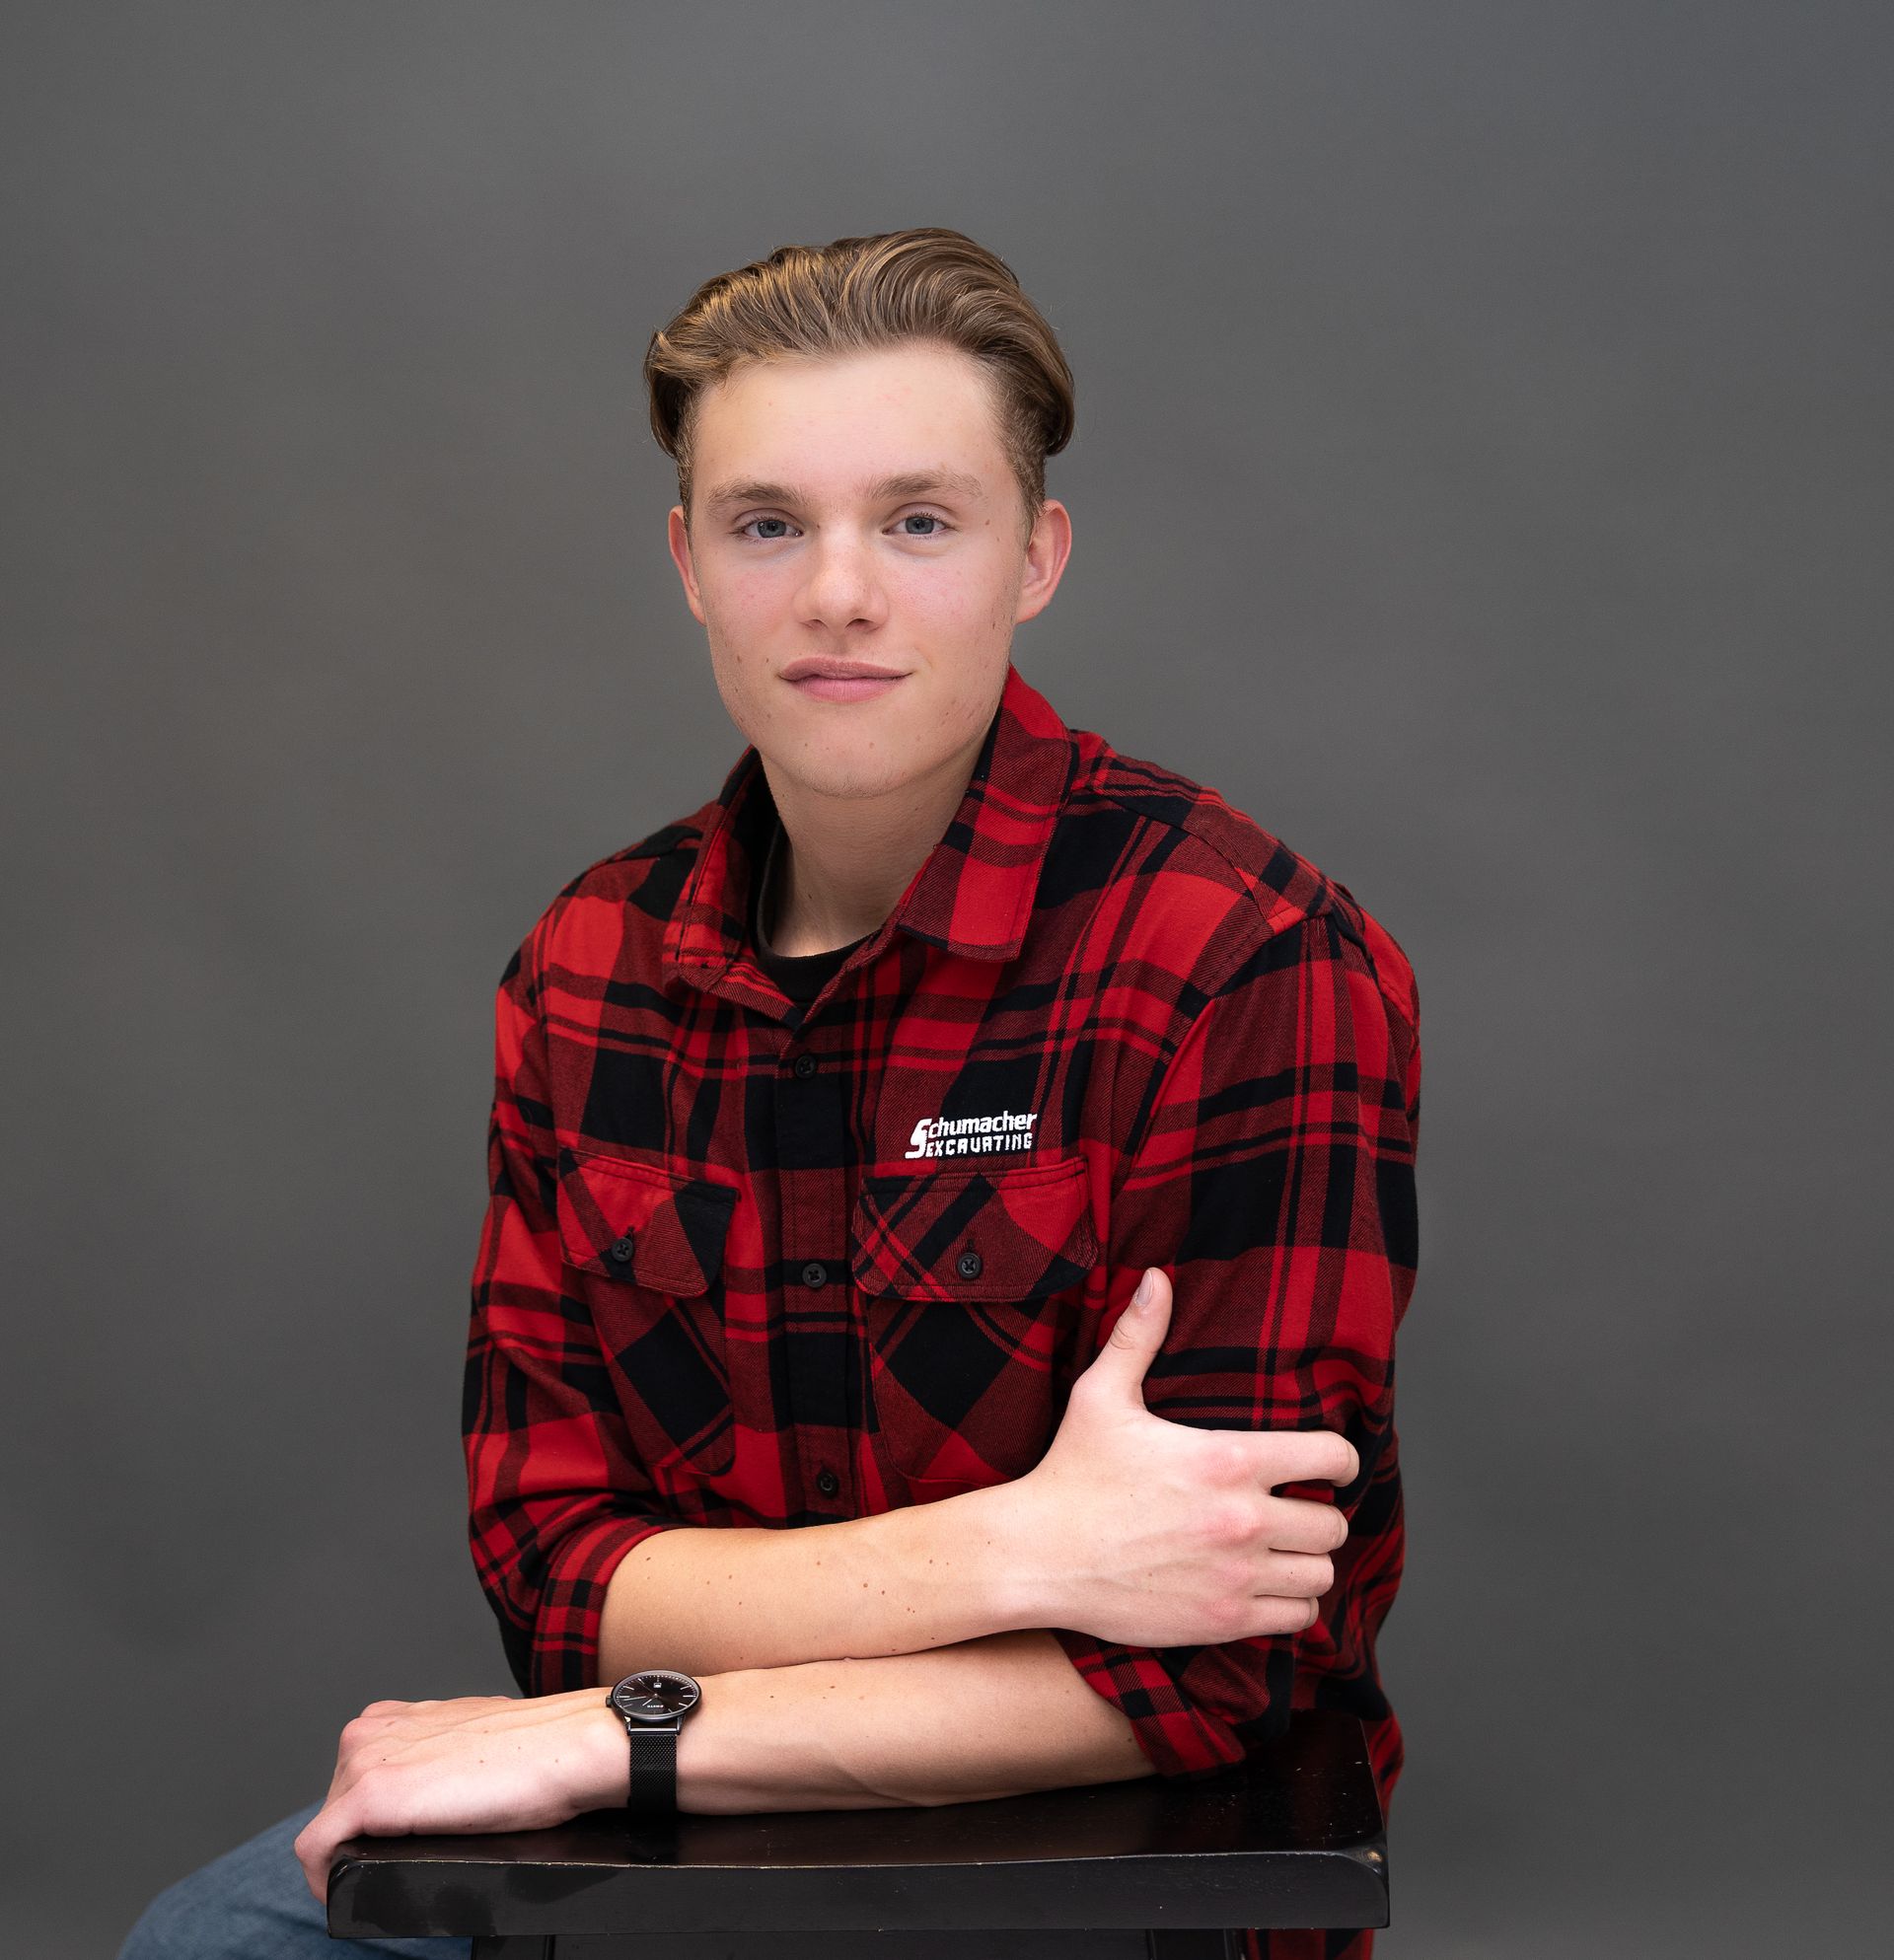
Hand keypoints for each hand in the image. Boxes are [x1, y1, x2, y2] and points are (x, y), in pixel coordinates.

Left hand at [292, 1690, 622, 1904]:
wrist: (567, 1748)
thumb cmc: (536, 1751)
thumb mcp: (470, 1742)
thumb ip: (438, 1756)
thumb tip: (439, 1790)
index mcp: (395, 1717)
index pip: (352, 1782)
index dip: (366, 1823)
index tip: (391, 1846)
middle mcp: (373, 1731)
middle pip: (335, 1807)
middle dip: (358, 1840)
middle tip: (398, 1864)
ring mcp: (368, 1759)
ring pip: (327, 1827)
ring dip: (348, 1855)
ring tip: (387, 1874)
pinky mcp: (371, 1794)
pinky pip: (316, 1850)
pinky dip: (323, 1879)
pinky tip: (346, 1892)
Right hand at [1017, 1266, 1358, 1647]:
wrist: (1038, 1556)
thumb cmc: (1071, 1473)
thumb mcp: (1101, 1396)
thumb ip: (1138, 1335)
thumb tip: (1156, 1277)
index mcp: (1228, 1460)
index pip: (1332, 1457)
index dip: (1339, 1458)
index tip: (1328, 1465)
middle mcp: (1243, 1520)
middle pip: (1334, 1522)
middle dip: (1319, 1513)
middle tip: (1294, 1510)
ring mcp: (1236, 1576)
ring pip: (1320, 1574)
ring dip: (1306, 1561)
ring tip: (1282, 1551)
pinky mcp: (1223, 1621)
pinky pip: (1296, 1619)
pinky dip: (1289, 1605)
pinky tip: (1264, 1586)